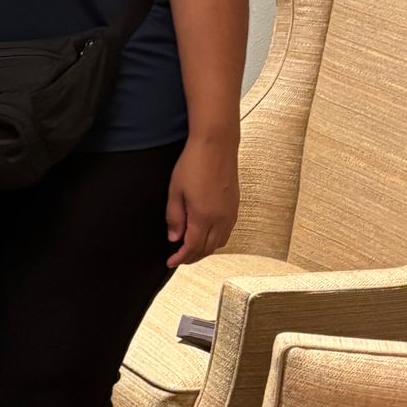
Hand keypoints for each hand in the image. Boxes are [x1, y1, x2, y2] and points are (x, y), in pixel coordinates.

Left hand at [165, 133, 238, 269]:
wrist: (216, 145)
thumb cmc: (194, 163)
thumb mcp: (175, 191)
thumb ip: (174, 217)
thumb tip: (174, 237)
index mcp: (203, 216)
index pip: (192, 248)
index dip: (180, 258)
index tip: (171, 262)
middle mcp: (221, 218)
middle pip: (207, 249)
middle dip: (192, 257)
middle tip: (179, 258)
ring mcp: (230, 213)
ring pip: (219, 243)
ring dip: (205, 249)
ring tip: (191, 248)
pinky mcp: (235, 206)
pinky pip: (227, 232)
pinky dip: (216, 239)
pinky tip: (206, 234)